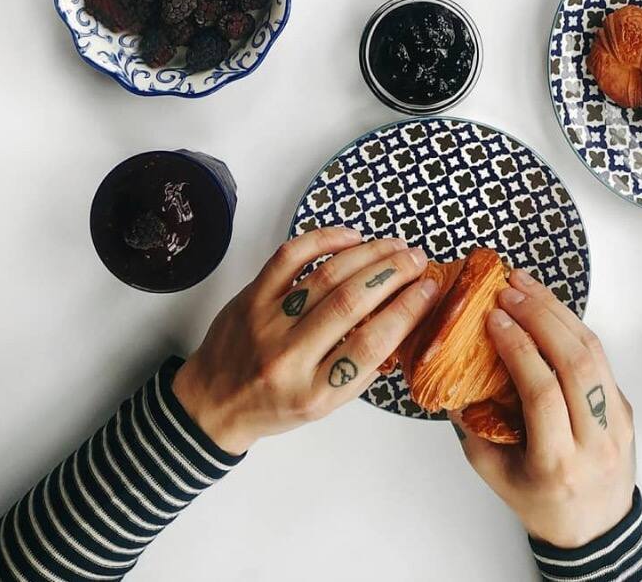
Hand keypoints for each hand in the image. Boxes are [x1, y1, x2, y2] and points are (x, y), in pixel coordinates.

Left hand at [173, 227, 437, 454]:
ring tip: (394, 246)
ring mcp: (266, 323)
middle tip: (417, 258)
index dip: (407, 311)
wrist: (212, 403)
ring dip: (368, 254)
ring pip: (326, 276)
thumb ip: (362, 367)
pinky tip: (351, 236)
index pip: (371, 344)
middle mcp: (290, 357)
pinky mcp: (250, 296)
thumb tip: (406, 319)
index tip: (429, 288)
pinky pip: (290, 257)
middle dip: (393, 274)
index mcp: (315, 392)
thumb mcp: (324, 404)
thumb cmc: (276, 405)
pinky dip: (324, 240)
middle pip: (351, 302)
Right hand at [451, 268, 634, 548]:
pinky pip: (601, 357)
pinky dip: (573, 325)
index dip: (518, 349)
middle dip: (540, 316)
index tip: (494, 319)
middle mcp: (595, 439)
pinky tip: (548, 307)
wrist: (598, 531)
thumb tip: (456, 380)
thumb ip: (475, 431)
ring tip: (525, 285)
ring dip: (558, 310)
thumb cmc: (543, 505)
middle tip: (509, 291)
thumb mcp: (498, 477)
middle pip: (575, 363)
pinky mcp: (625, 406)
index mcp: (558, 463)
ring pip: (594, 352)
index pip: (542, 393)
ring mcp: (618, 420)